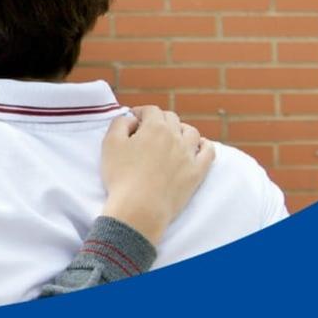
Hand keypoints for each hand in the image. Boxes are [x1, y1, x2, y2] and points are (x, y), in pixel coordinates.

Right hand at [100, 106, 215, 242]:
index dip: (141, 112)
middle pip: (171, 118)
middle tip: (148, 129)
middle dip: (159, 120)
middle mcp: (175, 136)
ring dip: (181, 130)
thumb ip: (119, 124)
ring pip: (191, 132)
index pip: (151, 110)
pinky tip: (198, 146)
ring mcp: (189, 154)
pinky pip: (208, 151)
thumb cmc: (121, 176)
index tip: (134, 119)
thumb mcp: (109, 145)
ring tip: (172, 137)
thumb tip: (131, 119)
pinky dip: (204, 145)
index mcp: (154, 128)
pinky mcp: (197, 171)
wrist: (140, 207)